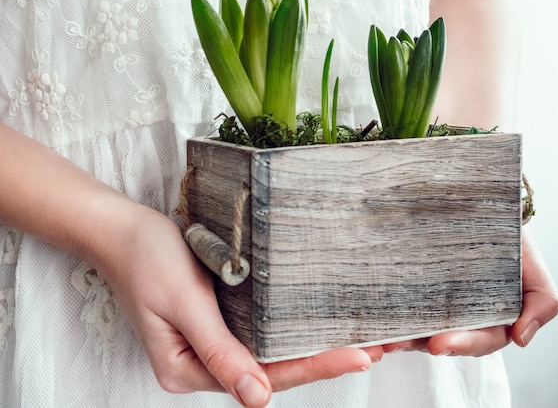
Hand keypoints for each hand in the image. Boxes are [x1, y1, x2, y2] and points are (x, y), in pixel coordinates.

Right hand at [99, 208, 381, 406]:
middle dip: (321, 360)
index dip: (313, 368)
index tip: (358, 357)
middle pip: (272, 369)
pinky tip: (319, 323)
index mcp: (187, 369)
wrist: (122, 228)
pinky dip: (291, 329)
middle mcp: (202, 363)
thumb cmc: (146, 258)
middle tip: (374, 349)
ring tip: (361, 340)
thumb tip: (256, 398)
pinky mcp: (219, 320)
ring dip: (311, 346)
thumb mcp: (182, 303)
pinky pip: (260, 332)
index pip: (262, 375)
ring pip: (270, 353)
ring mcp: (211, 341)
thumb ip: (219, 350)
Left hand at [382, 226, 557, 355]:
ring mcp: (431, 304)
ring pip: (415, 329)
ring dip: (398, 337)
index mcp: (489, 320)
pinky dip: (385, 316)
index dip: (461, 344)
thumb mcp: (533, 266)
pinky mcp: (408, 286)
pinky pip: (397, 305)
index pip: (478, 340)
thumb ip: (541, 301)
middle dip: (421, 343)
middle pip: (441, 339)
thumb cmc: (509, 236)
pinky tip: (373, 320)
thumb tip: (521, 339)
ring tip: (382, 338)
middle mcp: (459, 317)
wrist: (482, 202)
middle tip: (402, 343)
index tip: (440, 343)